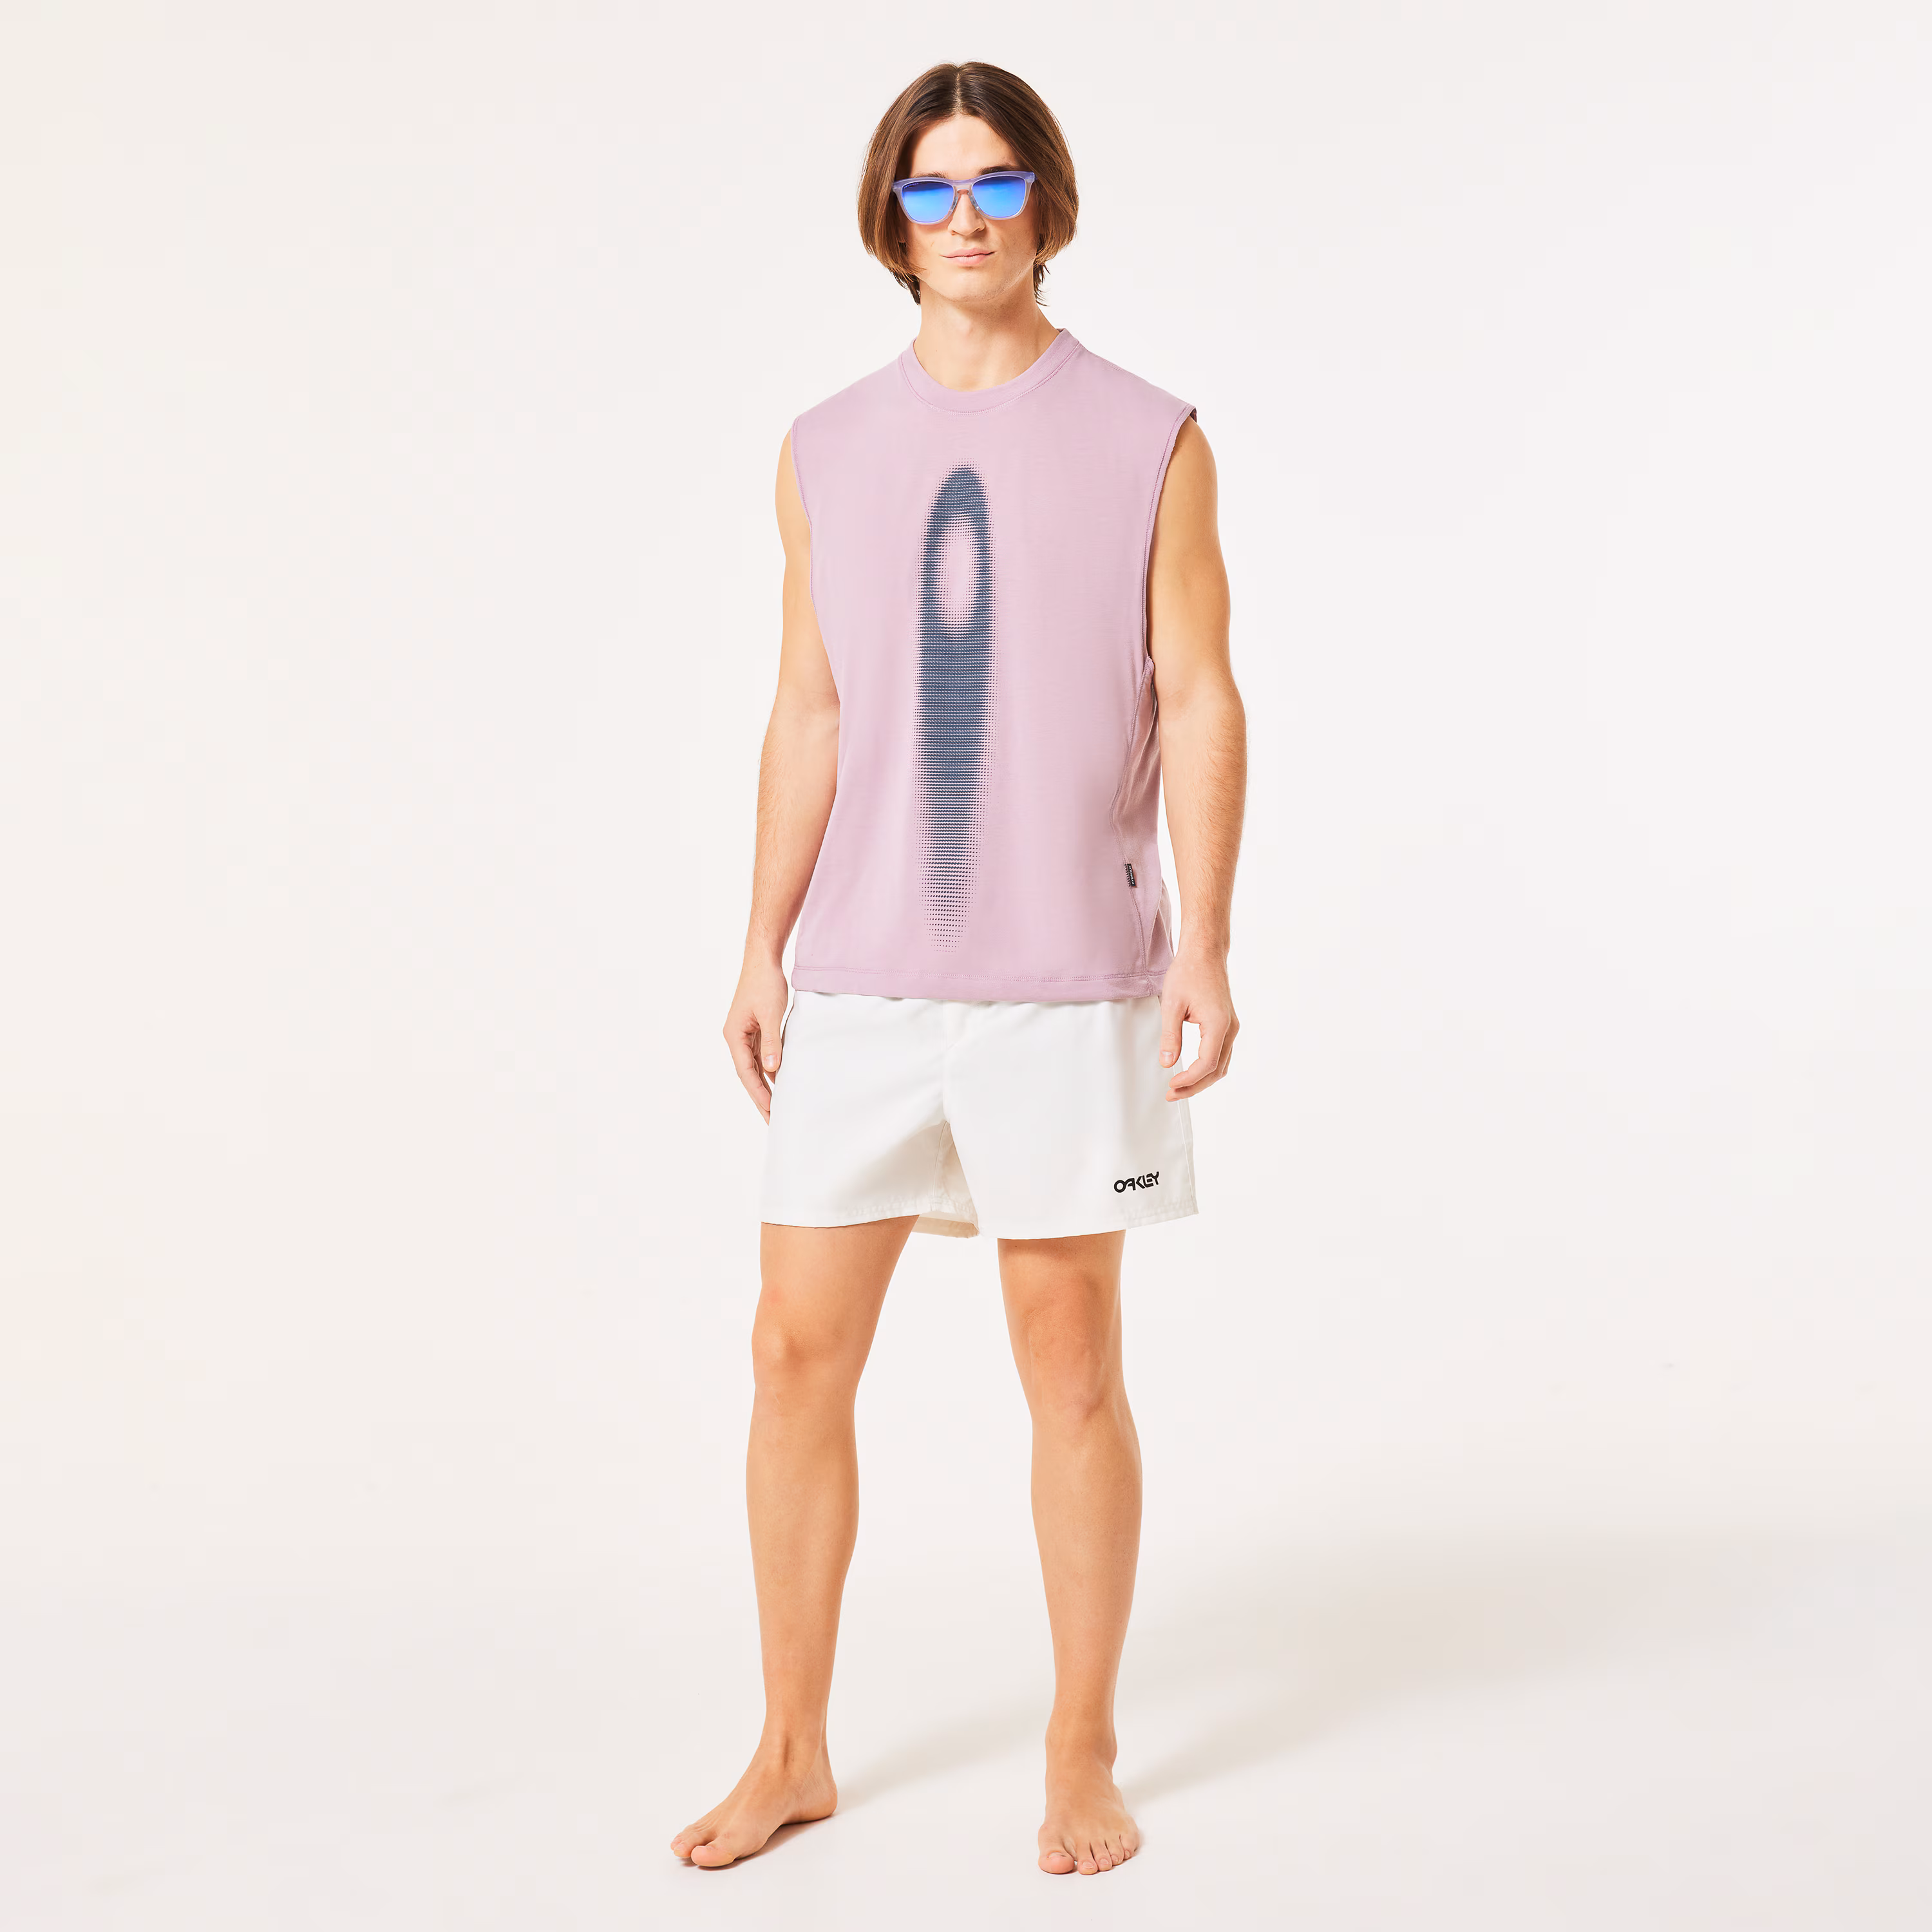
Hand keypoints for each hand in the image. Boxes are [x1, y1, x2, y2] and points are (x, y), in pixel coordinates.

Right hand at [724, 954, 790, 1121]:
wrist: (763, 959)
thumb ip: (771, 1043)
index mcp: (734, 1036)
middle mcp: (736, 1038)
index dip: (758, 1094)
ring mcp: (745, 1034)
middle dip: (760, 1097)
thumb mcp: (770, 1014)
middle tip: (773, 1120)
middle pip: (748, 1074)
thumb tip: (772, 1070)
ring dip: (765, 1085)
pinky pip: (761, 1055)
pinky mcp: (754, 1029)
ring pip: (755, 1066)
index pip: (746, 1073)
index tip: (770, 1112)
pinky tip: (780, 1081)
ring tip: (777, 1107)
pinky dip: (770, 1069)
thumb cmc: (765, 983)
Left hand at [1158, 950, 1237, 1100]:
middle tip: (1171, 1095)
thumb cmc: (1188, 972)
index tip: (1170, 1085)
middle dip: (1194, 1086)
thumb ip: (1170, 1036)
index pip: (1206, 1064)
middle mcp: (1229, 1028)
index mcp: (1218, 1024)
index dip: (1188, 1079)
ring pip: (1221, 1064)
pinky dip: (1207, 1068)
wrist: (1205, 953)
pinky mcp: (1226, 1024)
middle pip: (1217, 1070)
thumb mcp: (1171, 1004)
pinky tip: (1190, 1072)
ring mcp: (1230, 1027)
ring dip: (1201, 1079)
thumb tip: (1167, 1063)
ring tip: (1179, 1088)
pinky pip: (1220, 1054)